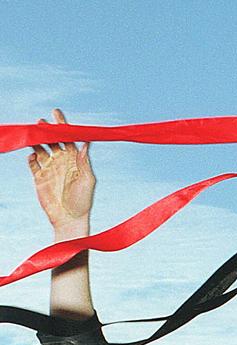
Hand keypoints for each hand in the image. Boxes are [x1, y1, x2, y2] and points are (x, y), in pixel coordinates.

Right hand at [28, 108, 94, 232]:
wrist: (69, 219)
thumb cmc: (83, 202)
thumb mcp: (87, 180)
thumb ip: (85, 162)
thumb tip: (87, 143)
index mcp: (74, 160)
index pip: (68, 139)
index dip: (63, 126)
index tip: (57, 113)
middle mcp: (61, 162)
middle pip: (52, 140)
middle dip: (47, 130)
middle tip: (42, 122)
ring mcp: (49, 168)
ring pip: (40, 148)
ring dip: (37, 140)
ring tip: (34, 133)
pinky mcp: (39, 177)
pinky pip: (32, 163)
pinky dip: (31, 157)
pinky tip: (33, 156)